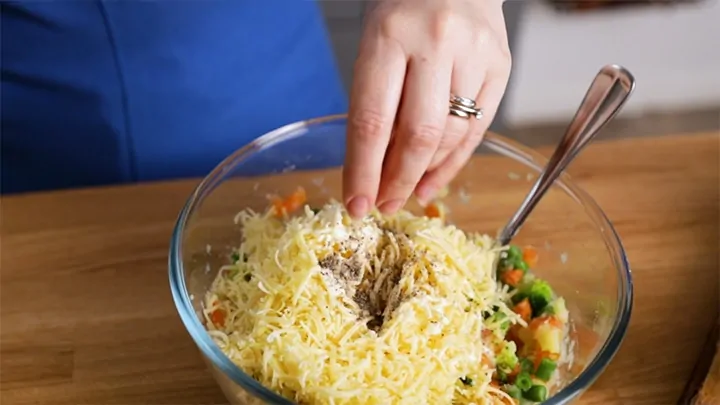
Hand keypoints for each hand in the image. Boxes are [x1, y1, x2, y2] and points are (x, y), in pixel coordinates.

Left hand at [343, 0, 510, 217]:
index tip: (355, 204)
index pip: (372, 120)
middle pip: (417, 135)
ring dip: (424, 175)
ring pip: (451, 136)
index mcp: (390, 35)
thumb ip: (376, 101)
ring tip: (405, 194)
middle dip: (397, 182)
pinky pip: (477, 129)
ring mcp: (475, 54)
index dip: (363, 171)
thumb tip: (376, 169)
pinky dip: (453, 162)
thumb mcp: (374, 42)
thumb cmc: (403, 7)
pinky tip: (433, 182)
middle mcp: (436, 43)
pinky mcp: (502, 65)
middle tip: (383, 206)